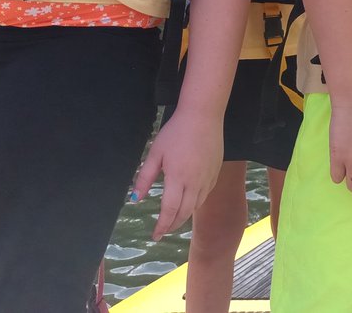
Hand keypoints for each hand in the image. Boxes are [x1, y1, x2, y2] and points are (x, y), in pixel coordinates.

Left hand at [132, 108, 223, 239]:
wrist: (203, 115)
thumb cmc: (176, 132)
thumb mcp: (156, 152)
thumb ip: (145, 177)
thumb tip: (136, 199)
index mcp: (177, 178)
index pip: (169, 211)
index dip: (161, 226)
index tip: (154, 236)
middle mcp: (195, 182)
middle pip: (184, 213)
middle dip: (172, 225)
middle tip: (163, 230)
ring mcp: (207, 178)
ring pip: (196, 205)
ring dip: (184, 216)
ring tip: (174, 219)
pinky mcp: (215, 172)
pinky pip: (205, 194)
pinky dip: (196, 203)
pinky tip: (190, 201)